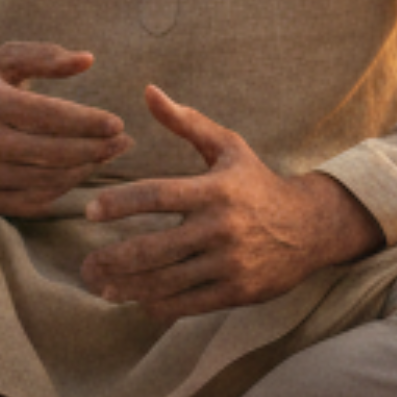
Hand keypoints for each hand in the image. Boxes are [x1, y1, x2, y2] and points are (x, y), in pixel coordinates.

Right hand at [0, 41, 128, 214]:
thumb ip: (43, 56)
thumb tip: (88, 59)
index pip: (46, 116)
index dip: (86, 122)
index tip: (118, 123)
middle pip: (51, 153)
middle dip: (94, 150)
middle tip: (124, 143)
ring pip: (44, 180)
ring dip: (83, 171)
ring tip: (106, 156)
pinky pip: (31, 201)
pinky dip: (60, 190)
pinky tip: (77, 173)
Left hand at [79, 85, 379, 319]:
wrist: (310, 228)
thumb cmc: (257, 183)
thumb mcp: (227, 147)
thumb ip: (186, 122)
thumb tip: (148, 91)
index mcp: (214, 190)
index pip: (158, 195)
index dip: (120, 202)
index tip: (89, 212)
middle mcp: (221, 228)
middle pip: (155, 248)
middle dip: (114, 260)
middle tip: (86, 265)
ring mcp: (229, 264)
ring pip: (167, 281)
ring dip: (128, 288)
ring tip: (100, 286)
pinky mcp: (237, 292)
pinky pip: (189, 304)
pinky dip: (159, 305)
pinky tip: (136, 301)